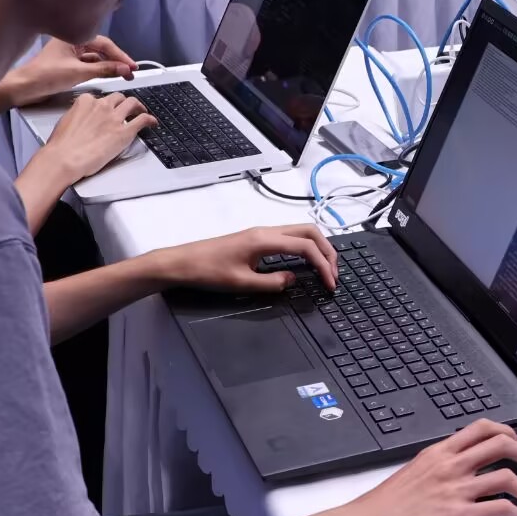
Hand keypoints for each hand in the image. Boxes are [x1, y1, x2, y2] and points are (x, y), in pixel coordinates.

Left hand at [0, 36, 137, 109]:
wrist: (23, 88)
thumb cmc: (44, 76)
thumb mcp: (79, 73)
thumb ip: (104, 70)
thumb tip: (125, 69)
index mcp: (72, 37)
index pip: (104, 44)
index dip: (120, 55)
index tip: (132, 66)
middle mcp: (71, 43)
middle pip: (101, 49)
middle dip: (116, 60)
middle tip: (130, 72)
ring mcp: (68, 54)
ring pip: (95, 57)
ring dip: (108, 65)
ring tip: (121, 75)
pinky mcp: (66, 65)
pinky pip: (87, 64)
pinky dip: (98, 69)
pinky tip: (106, 75)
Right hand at [38, 91, 156, 181]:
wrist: (64, 158)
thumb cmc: (61, 146)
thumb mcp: (66, 122)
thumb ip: (79, 116)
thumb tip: (83, 119)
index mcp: (85, 102)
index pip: (100, 98)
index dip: (106, 104)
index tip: (108, 109)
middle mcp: (101, 106)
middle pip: (118, 97)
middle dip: (122, 102)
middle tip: (126, 109)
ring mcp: (114, 117)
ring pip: (132, 103)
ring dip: (138, 107)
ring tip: (141, 111)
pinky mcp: (125, 131)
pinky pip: (142, 119)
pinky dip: (149, 119)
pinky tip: (152, 122)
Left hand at [149, 225, 340, 292]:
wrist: (181, 262)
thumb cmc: (208, 272)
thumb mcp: (241, 283)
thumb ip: (272, 283)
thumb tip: (294, 280)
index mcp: (265, 240)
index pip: (306, 247)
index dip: (323, 265)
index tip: (330, 284)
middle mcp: (267, 231)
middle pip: (310, 232)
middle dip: (328, 251)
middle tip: (335, 274)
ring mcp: (262, 232)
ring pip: (301, 231)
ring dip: (318, 247)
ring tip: (325, 268)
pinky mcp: (257, 238)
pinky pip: (290, 237)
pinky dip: (305, 247)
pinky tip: (306, 262)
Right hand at [329, 420, 516, 515]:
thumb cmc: (378, 510)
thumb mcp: (409, 474)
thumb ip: (436, 469)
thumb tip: (457, 474)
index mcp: (437, 453)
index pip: (482, 428)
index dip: (509, 433)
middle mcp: (449, 465)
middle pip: (503, 445)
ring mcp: (455, 490)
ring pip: (508, 476)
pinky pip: (501, 509)